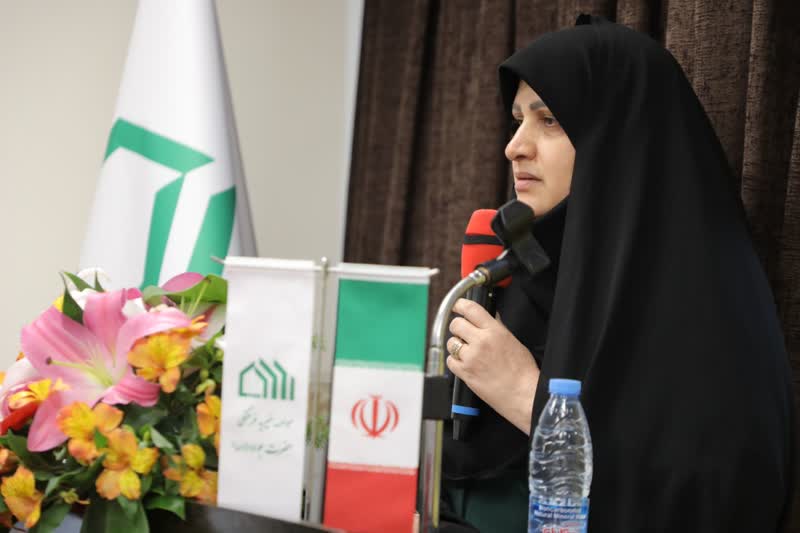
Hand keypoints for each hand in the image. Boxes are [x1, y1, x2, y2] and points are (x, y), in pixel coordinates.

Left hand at [446, 298, 539, 434]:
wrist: (523, 394)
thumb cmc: (522, 371)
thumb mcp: (513, 341)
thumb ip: (497, 328)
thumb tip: (489, 317)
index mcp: (494, 331)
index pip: (471, 309)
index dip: (460, 305)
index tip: (457, 306)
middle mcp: (481, 342)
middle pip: (456, 324)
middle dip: (457, 327)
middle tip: (463, 332)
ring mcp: (471, 358)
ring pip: (451, 342)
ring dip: (456, 345)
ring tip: (467, 351)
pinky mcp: (465, 373)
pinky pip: (450, 361)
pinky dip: (455, 361)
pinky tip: (465, 363)